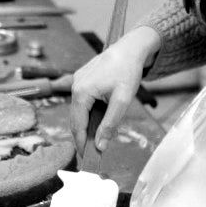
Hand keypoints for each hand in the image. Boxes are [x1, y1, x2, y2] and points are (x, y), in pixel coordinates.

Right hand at [70, 26, 160, 154]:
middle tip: (92, 153)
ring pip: (79, 110)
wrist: (130, 48)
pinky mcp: (82, 78)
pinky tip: (97, 121)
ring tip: (95, 139)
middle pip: (75, 118)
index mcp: (81, 92)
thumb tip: (100, 145)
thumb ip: (110, 124)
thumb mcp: (122, 100)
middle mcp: (75, 86)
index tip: (87, 158)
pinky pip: (82, 101)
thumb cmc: (127, 71)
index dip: (82, 143)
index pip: (77, 125)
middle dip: (83, 136)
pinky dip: (88, 113)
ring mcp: (77, 81)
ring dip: (86, 124)